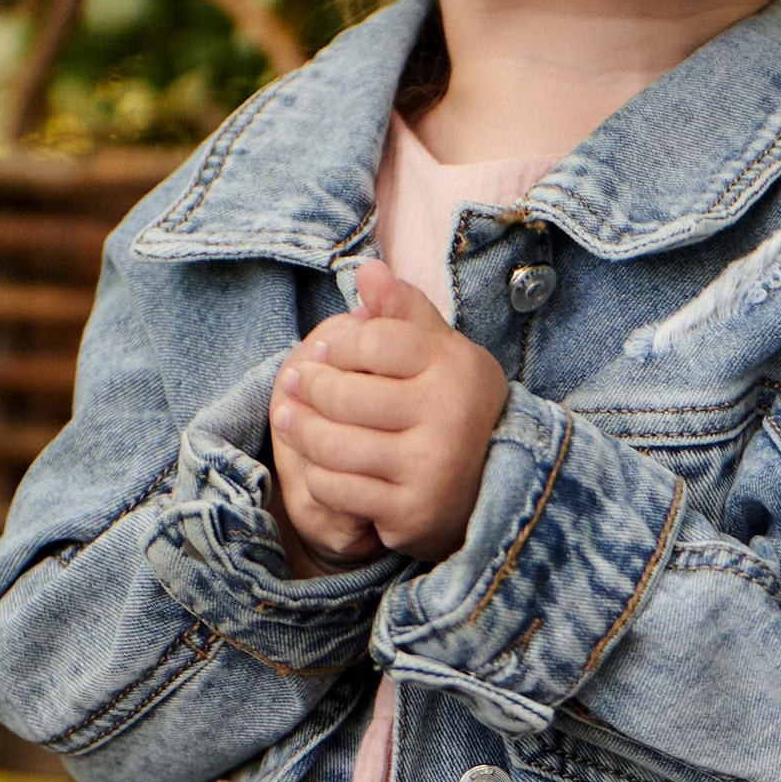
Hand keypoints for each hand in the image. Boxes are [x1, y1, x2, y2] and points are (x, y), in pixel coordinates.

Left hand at [269, 260, 509, 565]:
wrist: (490, 487)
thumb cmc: (450, 406)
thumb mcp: (440, 353)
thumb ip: (404, 311)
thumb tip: (368, 270)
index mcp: (457, 368)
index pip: (374, 342)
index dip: (338, 346)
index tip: (323, 351)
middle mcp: (450, 416)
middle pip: (345, 395)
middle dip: (309, 388)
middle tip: (293, 384)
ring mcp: (432, 467)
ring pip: (334, 444)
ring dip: (301, 432)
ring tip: (290, 419)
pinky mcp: (412, 511)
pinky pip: (337, 489)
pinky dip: (318, 476)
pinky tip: (317, 464)